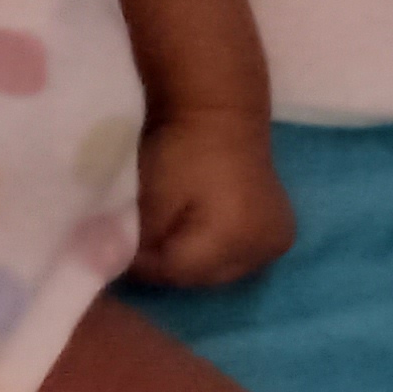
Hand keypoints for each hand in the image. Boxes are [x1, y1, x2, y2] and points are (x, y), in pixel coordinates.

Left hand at [129, 107, 293, 286]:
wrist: (220, 115)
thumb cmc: (181, 151)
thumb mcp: (151, 197)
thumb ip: (136, 238)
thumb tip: (113, 265)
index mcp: (234, 239)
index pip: (177, 272)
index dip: (143, 267)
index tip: (115, 256)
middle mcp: (263, 249)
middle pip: (202, 276)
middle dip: (166, 268)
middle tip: (137, 252)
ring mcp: (276, 243)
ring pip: (221, 272)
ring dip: (190, 265)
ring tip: (161, 245)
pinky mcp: (279, 234)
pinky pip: (240, 259)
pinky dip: (212, 255)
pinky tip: (191, 241)